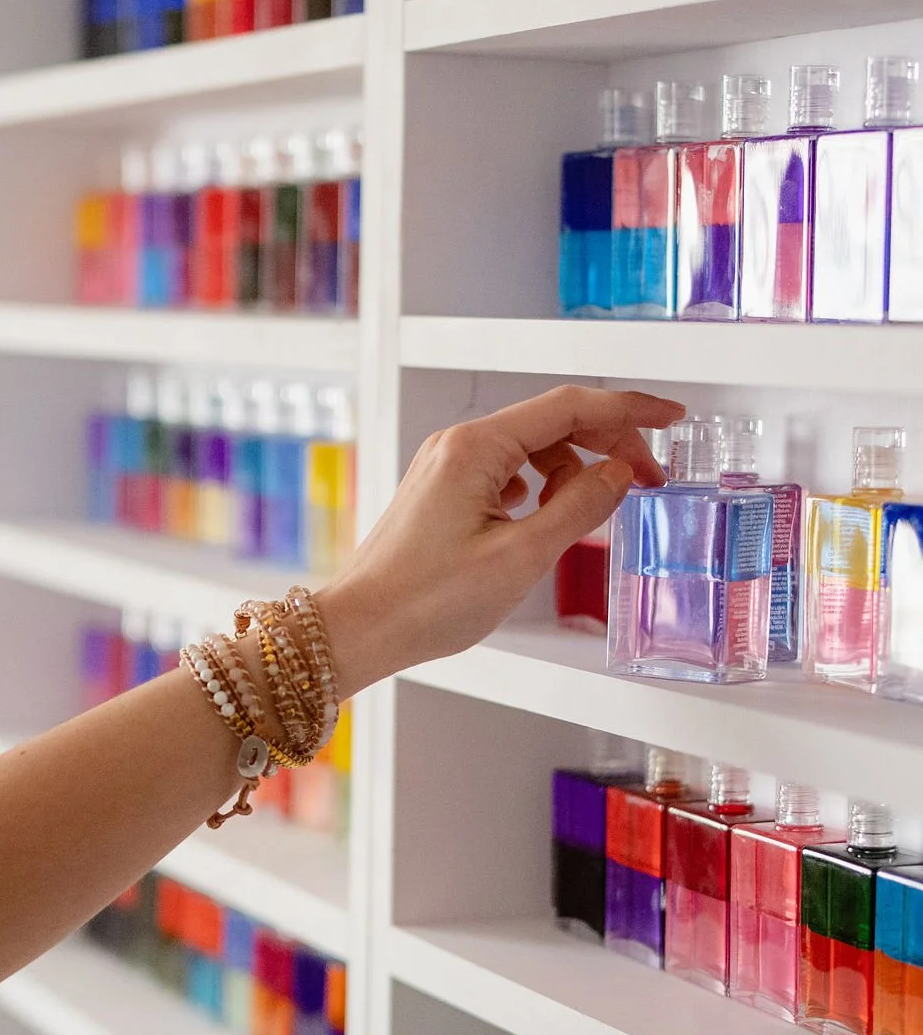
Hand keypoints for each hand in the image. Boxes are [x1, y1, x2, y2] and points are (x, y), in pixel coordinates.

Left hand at [317, 385, 684, 696]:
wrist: (360, 628)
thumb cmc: (427, 600)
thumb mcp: (521, 557)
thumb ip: (579, 508)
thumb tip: (619, 474)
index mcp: (476, 448)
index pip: (570, 406)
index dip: (629, 410)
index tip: (672, 417)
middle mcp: (458, 445)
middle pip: (553, 423)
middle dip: (607, 444)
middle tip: (649, 480)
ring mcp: (446, 466)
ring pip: (531, 449)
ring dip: (573, 471)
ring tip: (594, 512)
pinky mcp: (442, 491)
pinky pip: (506, 471)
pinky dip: (541, 487)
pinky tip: (548, 515)